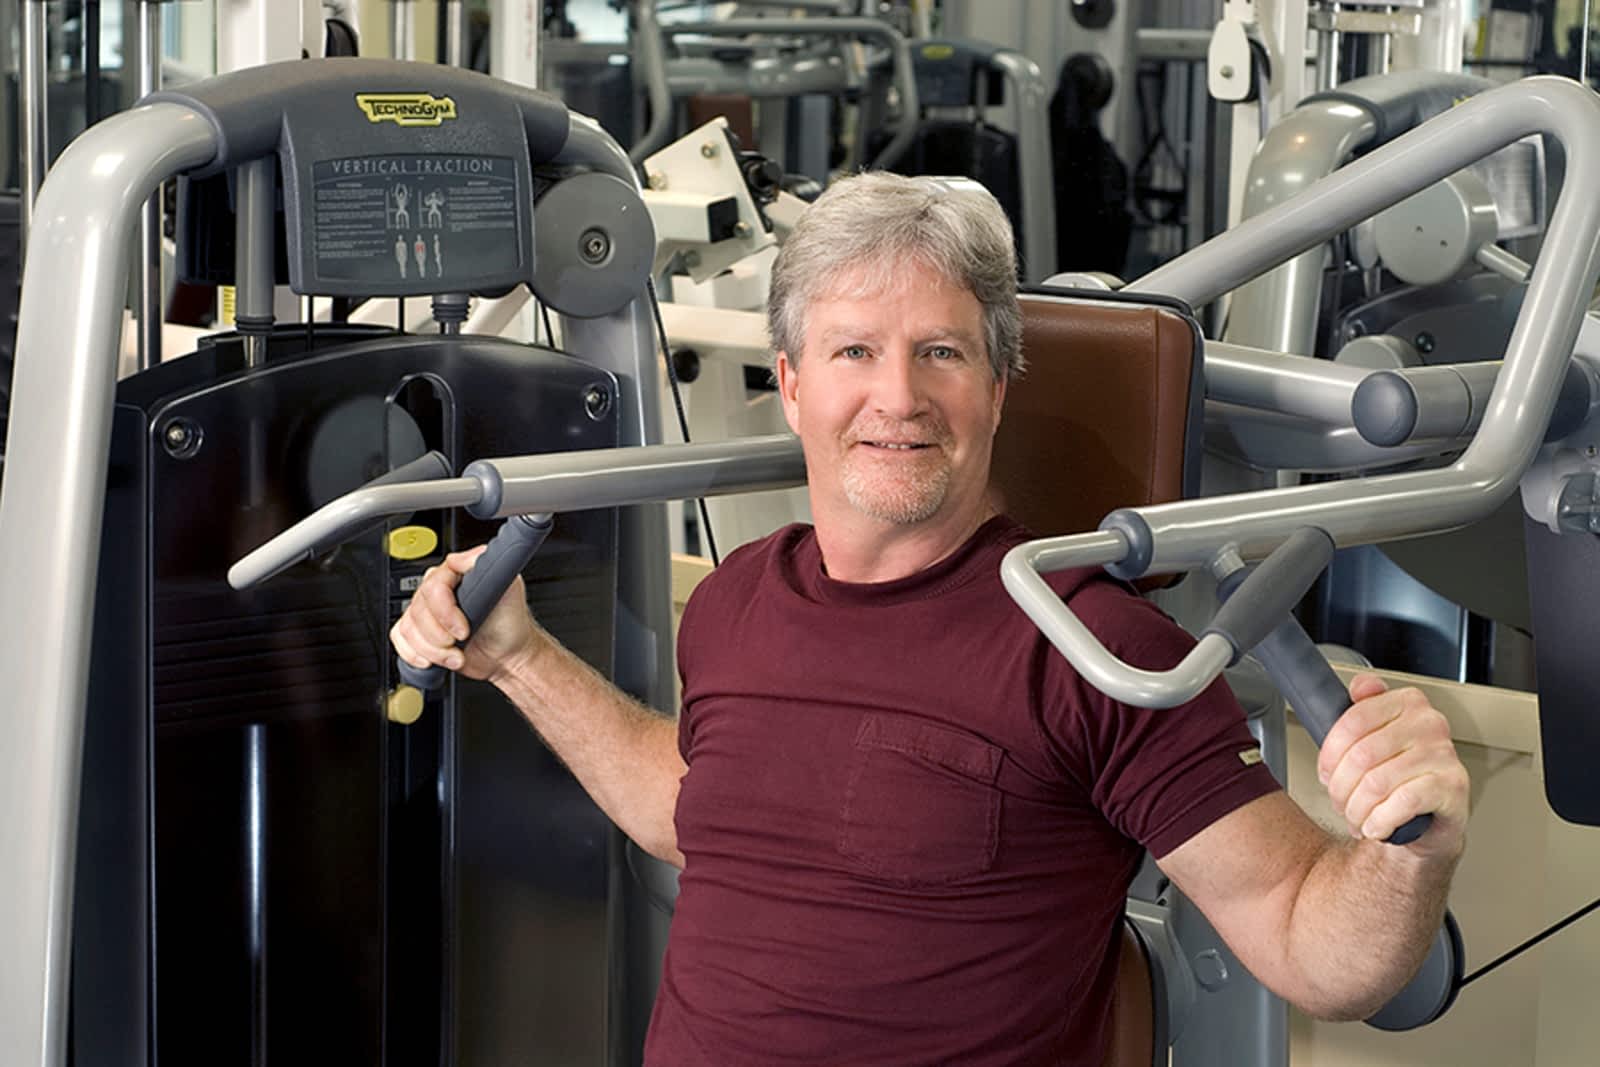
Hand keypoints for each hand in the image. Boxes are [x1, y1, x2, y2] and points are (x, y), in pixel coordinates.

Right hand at [389, 545, 546, 683]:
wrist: (508, 653)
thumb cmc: (510, 621)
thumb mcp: (510, 586)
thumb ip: (486, 564)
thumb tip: (460, 558)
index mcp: (453, 575)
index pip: (432, 588)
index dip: (445, 613)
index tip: (464, 630)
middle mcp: (436, 592)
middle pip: (418, 612)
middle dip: (440, 636)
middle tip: (462, 641)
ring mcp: (426, 612)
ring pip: (408, 629)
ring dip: (433, 651)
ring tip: (456, 655)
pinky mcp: (418, 632)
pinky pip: (400, 639)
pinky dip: (414, 654)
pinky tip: (434, 659)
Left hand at [1316, 673, 1468, 855]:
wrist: (1429, 822)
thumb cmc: (1399, 778)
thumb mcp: (1375, 739)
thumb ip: (1362, 710)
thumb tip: (1360, 686)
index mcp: (1407, 703)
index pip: (1353, 721)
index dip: (1329, 754)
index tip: (1326, 773)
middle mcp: (1429, 723)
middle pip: (1361, 756)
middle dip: (1341, 788)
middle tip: (1340, 802)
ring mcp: (1444, 754)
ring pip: (1377, 783)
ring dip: (1357, 809)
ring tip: (1357, 817)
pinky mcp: (1453, 786)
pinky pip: (1402, 803)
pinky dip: (1380, 821)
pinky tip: (1376, 826)